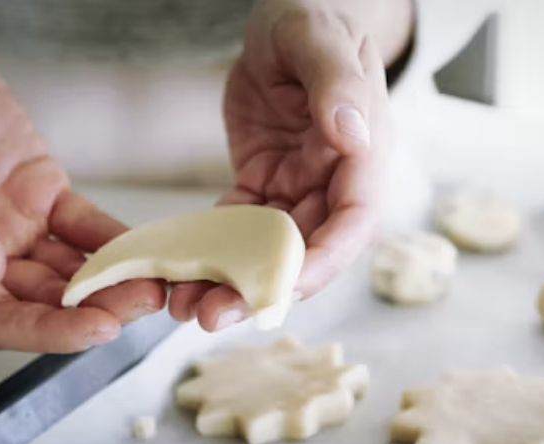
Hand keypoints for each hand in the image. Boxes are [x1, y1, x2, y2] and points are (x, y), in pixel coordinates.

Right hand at [0, 36, 164, 351]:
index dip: (47, 332)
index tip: (96, 329)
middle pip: (46, 300)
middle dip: (97, 307)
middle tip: (140, 302)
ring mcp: (19, 227)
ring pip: (71, 268)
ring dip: (113, 279)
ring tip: (153, 281)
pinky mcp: (46, 197)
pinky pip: (85, 226)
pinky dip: (114, 238)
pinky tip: (143, 246)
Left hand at [168, 0, 390, 330]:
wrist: (288, 20)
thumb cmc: (314, 19)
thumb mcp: (320, 41)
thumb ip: (337, 86)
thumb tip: (353, 138)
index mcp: (362, 153)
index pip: (353, 222)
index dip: (321, 263)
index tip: (278, 291)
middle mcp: (333, 180)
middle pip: (305, 250)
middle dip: (262, 288)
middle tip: (211, 315)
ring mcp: (298, 186)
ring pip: (269, 250)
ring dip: (232, 281)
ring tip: (187, 306)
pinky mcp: (265, 184)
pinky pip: (239, 227)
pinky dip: (213, 252)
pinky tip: (181, 271)